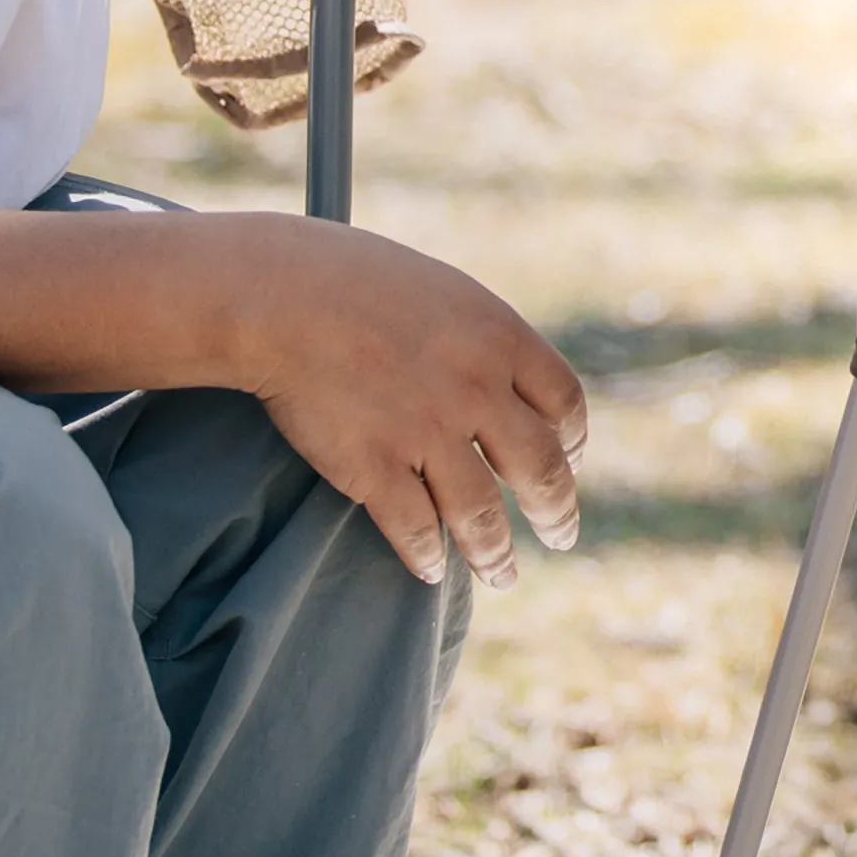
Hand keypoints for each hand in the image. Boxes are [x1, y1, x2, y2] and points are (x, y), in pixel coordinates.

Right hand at [225, 217, 588, 589]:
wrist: (283, 295)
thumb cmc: (357, 280)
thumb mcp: (445, 293)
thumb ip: (481, 339)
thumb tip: (505, 380)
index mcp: (501, 337)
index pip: (564, 402)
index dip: (572, 439)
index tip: (571, 460)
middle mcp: (476, 388)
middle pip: (540, 467)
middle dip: (556, 511)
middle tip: (562, 537)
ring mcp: (427, 431)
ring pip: (481, 514)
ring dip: (496, 554)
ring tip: (503, 575)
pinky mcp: (374, 468)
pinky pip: (415, 529)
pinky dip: (427, 556)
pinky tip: (431, 570)